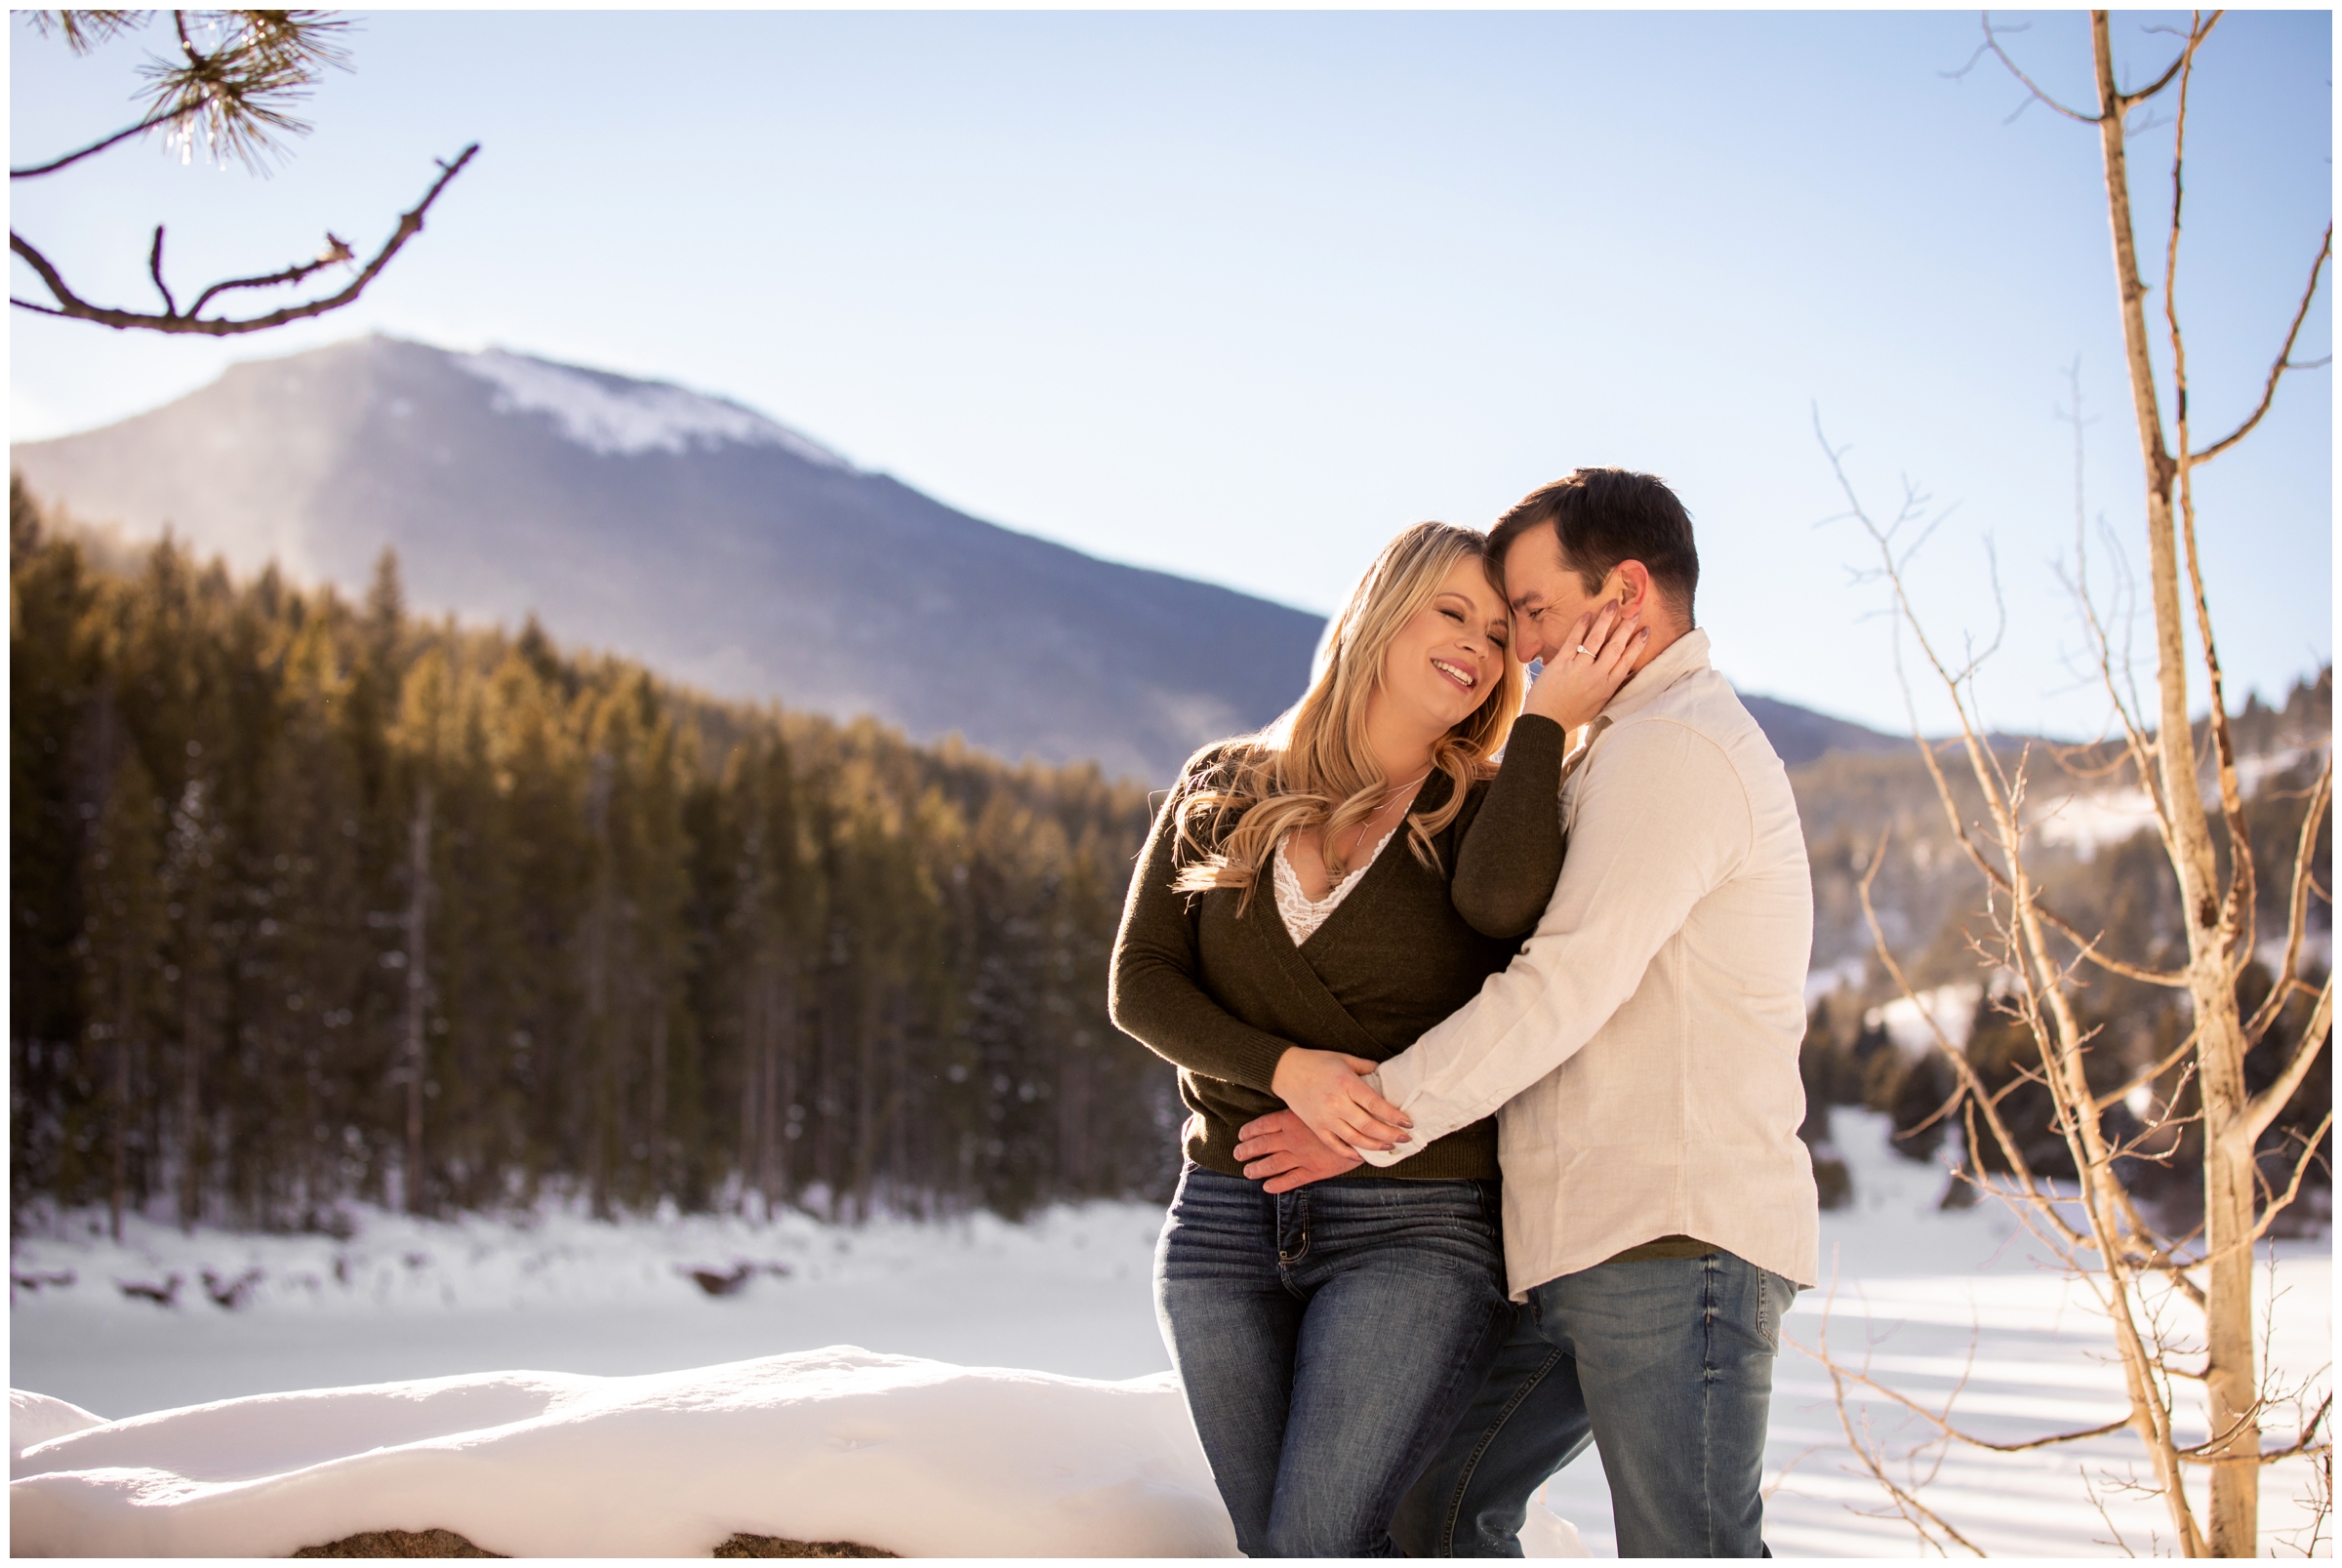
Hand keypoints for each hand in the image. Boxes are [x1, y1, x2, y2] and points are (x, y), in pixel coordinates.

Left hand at [1234, 1109, 1361, 1192]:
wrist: (1365, 1130)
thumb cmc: (1341, 1109)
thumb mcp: (1321, 1099)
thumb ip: (1306, 1100)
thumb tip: (1296, 1090)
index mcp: (1291, 1119)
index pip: (1263, 1125)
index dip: (1250, 1131)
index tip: (1241, 1134)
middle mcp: (1291, 1139)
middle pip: (1262, 1145)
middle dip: (1247, 1151)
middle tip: (1237, 1154)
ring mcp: (1301, 1156)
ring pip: (1272, 1164)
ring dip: (1257, 1168)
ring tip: (1247, 1171)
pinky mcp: (1313, 1171)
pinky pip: (1291, 1179)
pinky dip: (1277, 1184)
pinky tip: (1267, 1187)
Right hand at [1270, 1047, 1411, 1156]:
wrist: (1285, 1070)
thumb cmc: (1317, 1062)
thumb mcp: (1344, 1058)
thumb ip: (1366, 1066)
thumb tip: (1383, 1073)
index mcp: (1346, 1084)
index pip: (1376, 1104)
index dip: (1394, 1116)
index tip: (1408, 1122)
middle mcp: (1337, 1103)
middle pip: (1368, 1126)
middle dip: (1390, 1134)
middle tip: (1405, 1138)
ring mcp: (1325, 1118)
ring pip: (1355, 1139)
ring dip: (1375, 1146)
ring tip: (1389, 1146)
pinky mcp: (1316, 1127)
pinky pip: (1335, 1145)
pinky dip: (1349, 1153)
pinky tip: (1362, 1155)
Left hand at [1521, 603, 1646, 730]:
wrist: (1545, 722)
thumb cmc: (1571, 715)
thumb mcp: (1599, 705)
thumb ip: (1612, 689)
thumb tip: (1628, 674)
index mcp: (1607, 687)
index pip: (1627, 660)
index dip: (1638, 644)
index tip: (1645, 630)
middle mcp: (1596, 676)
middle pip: (1616, 646)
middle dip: (1627, 627)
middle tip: (1634, 611)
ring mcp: (1579, 668)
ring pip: (1597, 639)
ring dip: (1607, 619)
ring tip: (1614, 603)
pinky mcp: (1561, 663)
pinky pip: (1573, 640)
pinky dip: (1581, 626)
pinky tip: (1587, 614)